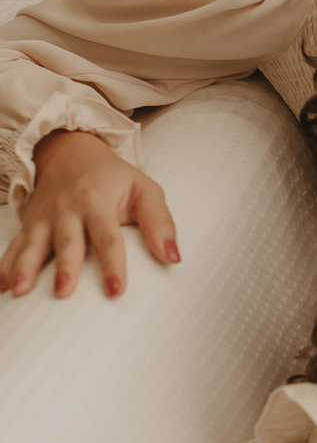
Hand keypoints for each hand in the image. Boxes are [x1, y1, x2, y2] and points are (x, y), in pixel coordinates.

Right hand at [0, 129, 179, 298]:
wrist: (69, 150)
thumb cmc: (113, 177)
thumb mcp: (144, 189)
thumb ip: (160, 222)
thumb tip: (173, 257)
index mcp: (97, 200)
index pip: (108, 237)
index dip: (113, 264)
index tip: (116, 291)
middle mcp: (67, 208)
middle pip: (67, 242)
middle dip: (65, 267)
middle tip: (63, 292)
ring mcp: (44, 217)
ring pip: (33, 244)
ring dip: (25, 268)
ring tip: (19, 291)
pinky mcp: (29, 223)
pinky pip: (15, 245)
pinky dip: (5, 264)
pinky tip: (1, 284)